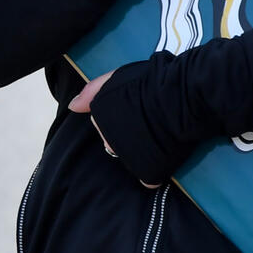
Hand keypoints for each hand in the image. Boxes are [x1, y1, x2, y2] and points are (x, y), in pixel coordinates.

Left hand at [69, 71, 159, 187]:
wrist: (179, 98)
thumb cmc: (150, 82)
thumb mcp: (116, 77)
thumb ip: (92, 91)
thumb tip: (72, 106)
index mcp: (100, 118)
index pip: (106, 123)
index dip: (124, 113)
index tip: (138, 106)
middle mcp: (109, 141)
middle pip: (116, 141)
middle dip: (130, 134)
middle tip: (150, 120)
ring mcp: (128, 158)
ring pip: (131, 157)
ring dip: (142, 150)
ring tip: (160, 134)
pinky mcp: (147, 173)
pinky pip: (149, 175)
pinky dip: (156, 168)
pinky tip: (165, 152)